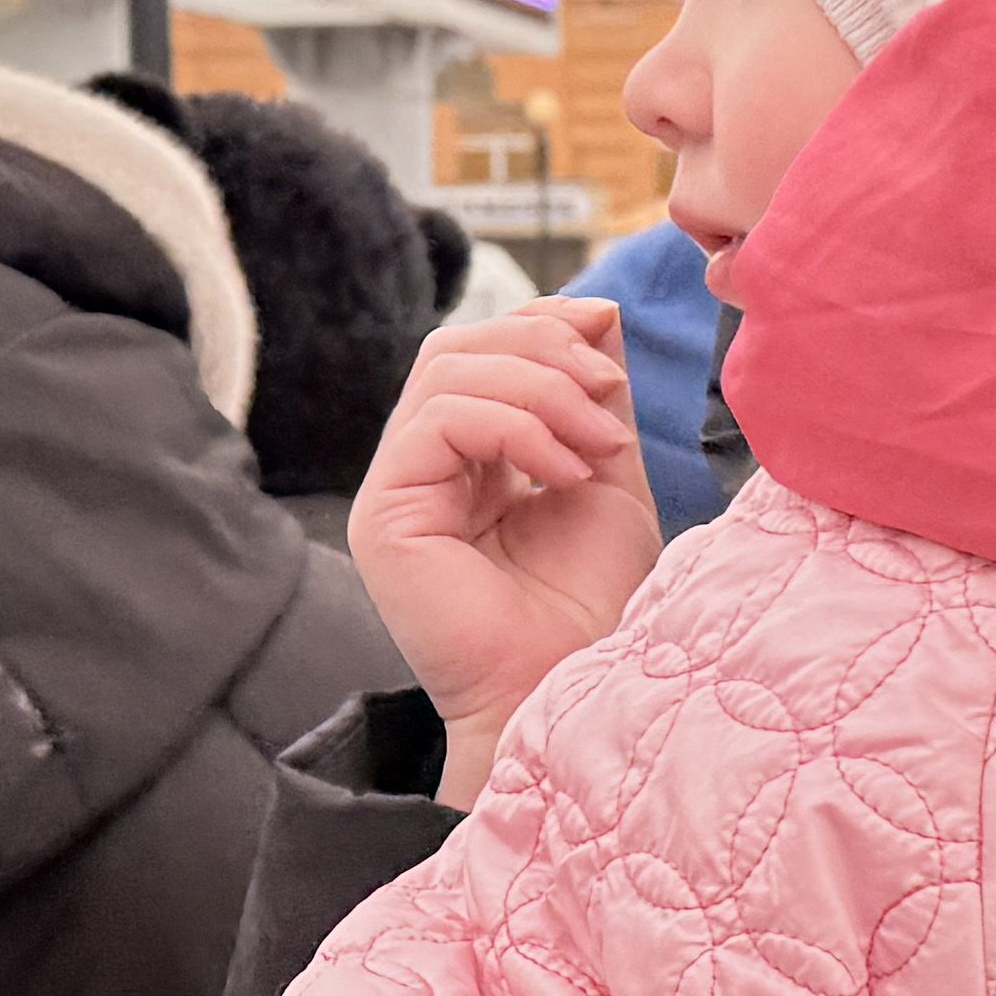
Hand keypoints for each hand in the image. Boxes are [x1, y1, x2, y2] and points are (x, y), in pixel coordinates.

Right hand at [345, 306, 666, 803]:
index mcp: (469, 454)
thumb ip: (595, 395)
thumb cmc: (591, 604)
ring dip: (538, 389)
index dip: (544, 327)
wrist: (573, 687)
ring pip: (446, 372)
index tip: (611, 356)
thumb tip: (598, 307)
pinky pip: (436, 420)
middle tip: (608, 397)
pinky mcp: (384, 515)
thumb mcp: (608, 474)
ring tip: (596, 445)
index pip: (484, 350)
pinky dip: (513, 426)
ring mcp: (396, 489)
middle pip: (458, 348)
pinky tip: (561, 472)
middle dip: (543, 350)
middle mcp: (422, 466)